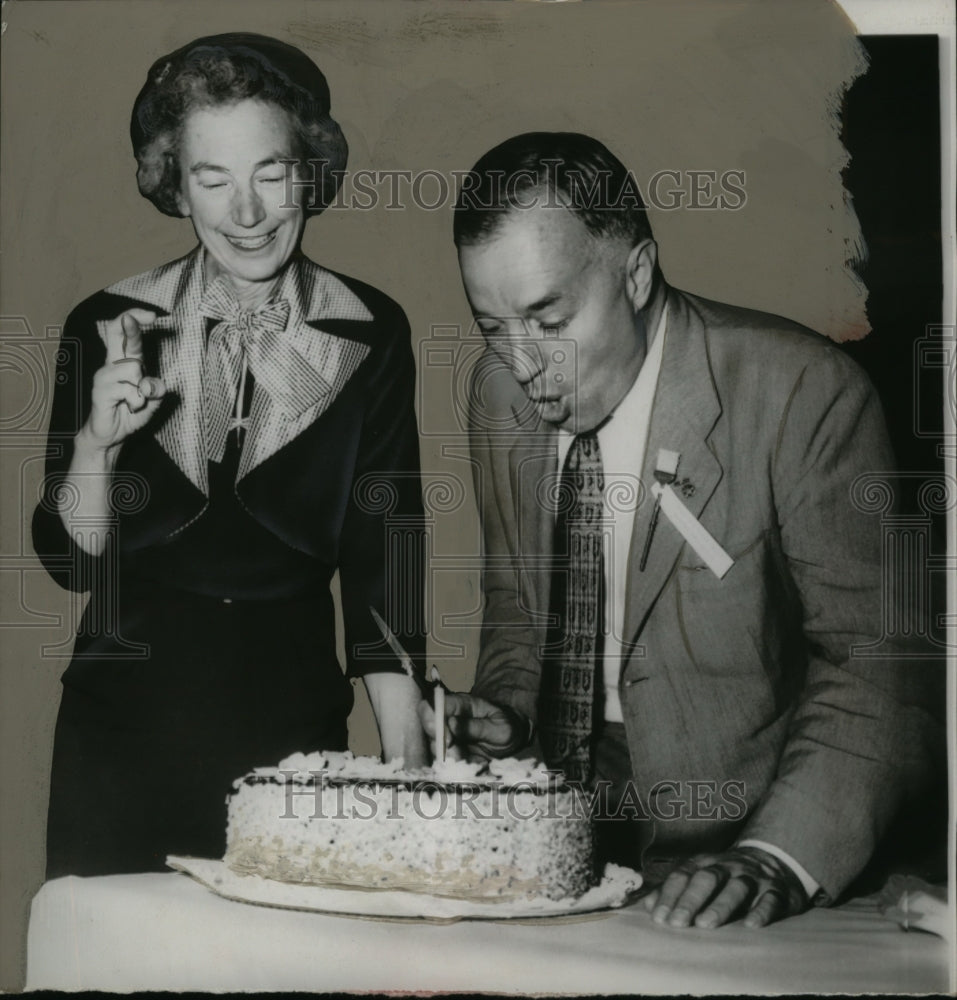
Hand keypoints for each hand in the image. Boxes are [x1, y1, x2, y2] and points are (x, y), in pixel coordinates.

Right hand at [82, 309, 165, 451]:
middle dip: (131, 324)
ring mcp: (104, 375)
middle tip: (147, 317)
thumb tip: (151, 383)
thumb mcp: (153, 400)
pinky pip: (129, 390)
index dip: (136, 319)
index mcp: (126, 361)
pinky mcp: (100, 391)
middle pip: (116, 333)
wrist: (112, 434)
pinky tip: (128, 407)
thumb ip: (156, 389)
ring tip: (135, 401)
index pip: (126, 334)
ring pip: (134, 369)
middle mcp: (113, 364)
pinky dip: (137, 402)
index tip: (152, 315)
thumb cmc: (132, 412)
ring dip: (143, 390)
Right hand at [418, 693, 527, 762]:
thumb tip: (452, 723)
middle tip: (461, 756)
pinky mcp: (448, 751)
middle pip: (429, 729)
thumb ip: (476, 727)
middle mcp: (449, 717)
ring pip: (434, 747)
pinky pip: (442, 761)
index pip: (433, 704)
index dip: (433, 721)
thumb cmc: (507, 728)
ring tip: (470, 761)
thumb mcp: (500, 729)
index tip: (448, 740)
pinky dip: (454, 767)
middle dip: (441, 746)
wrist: (512, 741)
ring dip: (449, 759)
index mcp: (461, 704)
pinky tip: (470, 765)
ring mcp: (446, 734)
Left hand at [642, 846, 809, 929]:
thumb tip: (650, 907)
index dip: (670, 894)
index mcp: (707, 862)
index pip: (684, 875)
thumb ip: (677, 890)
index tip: (659, 918)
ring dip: (720, 905)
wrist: (776, 861)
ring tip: (705, 924)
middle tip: (677, 923)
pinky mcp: (778, 891)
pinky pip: (771, 899)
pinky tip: (751, 925)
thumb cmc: (729, 876)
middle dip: (690, 900)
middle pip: (707, 878)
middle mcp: (729, 866)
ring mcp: (754, 877)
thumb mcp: (703, 875)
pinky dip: (762, 911)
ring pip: (737, 887)